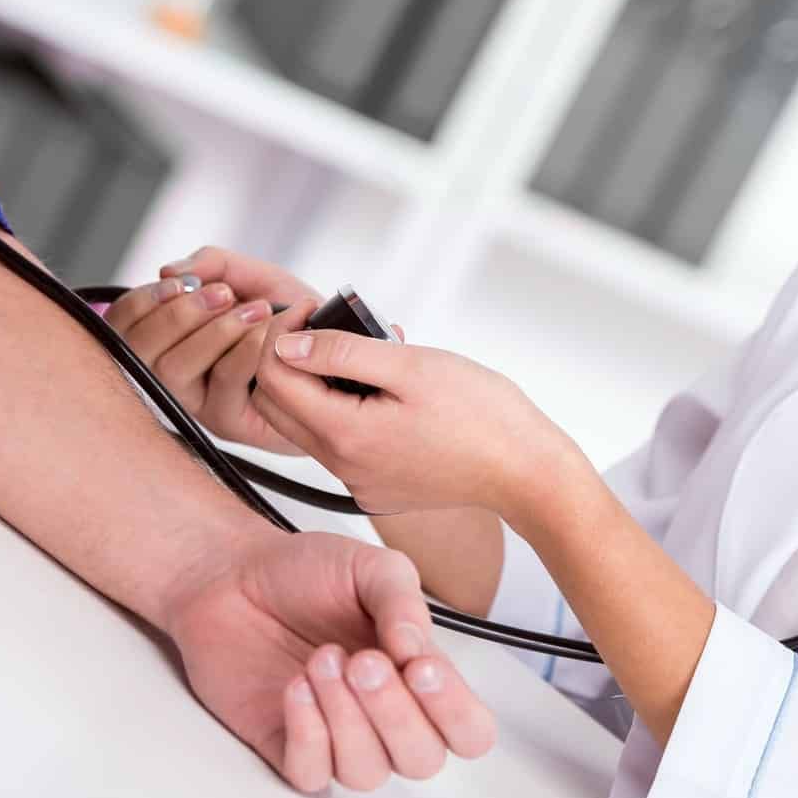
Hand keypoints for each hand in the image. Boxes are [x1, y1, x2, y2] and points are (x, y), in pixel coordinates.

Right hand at [104, 247, 318, 451]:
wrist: (338, 349)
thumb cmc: (290, 316)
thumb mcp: (253, 278)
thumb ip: (214, 264)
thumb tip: (169, 271)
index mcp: (168, 340)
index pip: (124, 324)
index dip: (143, 301)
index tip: (177, 282)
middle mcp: (173, 376)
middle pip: (142, 350)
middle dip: (180, 315)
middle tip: (224, 293)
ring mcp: (197, 403)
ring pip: (176, 370)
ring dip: (215, 332)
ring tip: (258, 310)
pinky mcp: (228, 421)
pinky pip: (222, 383)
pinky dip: (245, 351)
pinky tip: (270, 334)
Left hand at [158, 527, 496, 791]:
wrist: (232, 576)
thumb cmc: (306, 573)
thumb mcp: (370, 569)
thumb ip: (403, 603)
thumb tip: (418, 647)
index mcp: (420, 676)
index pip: (468, 729)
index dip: (455, 712)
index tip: (422, 667)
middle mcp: (385, 715)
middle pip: (422, 760)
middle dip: (395, 713)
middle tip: (363, 660)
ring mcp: (337, 737)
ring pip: (367, 772)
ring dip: (346, 718)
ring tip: (320, 660)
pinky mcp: (286, 747)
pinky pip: (312, 773)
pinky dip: (307, 734)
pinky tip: (295, 688)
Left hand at [249, 299, 575, 518]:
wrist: (526, 471)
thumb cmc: (483, 415)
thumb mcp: (412, 366)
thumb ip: (342, 353)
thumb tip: (288, 344)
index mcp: (345, 435)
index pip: (271, 378)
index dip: (282, 334)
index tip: (312, 310)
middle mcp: (343, 467)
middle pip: (278, 406)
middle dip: (290, 359)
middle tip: (327, 327)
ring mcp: (359, 482)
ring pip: (309, 425)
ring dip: (322, 384)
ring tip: (369, 356)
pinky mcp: (378, 488)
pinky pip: (343, 444)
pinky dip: (349, 411)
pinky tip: (388, 392)